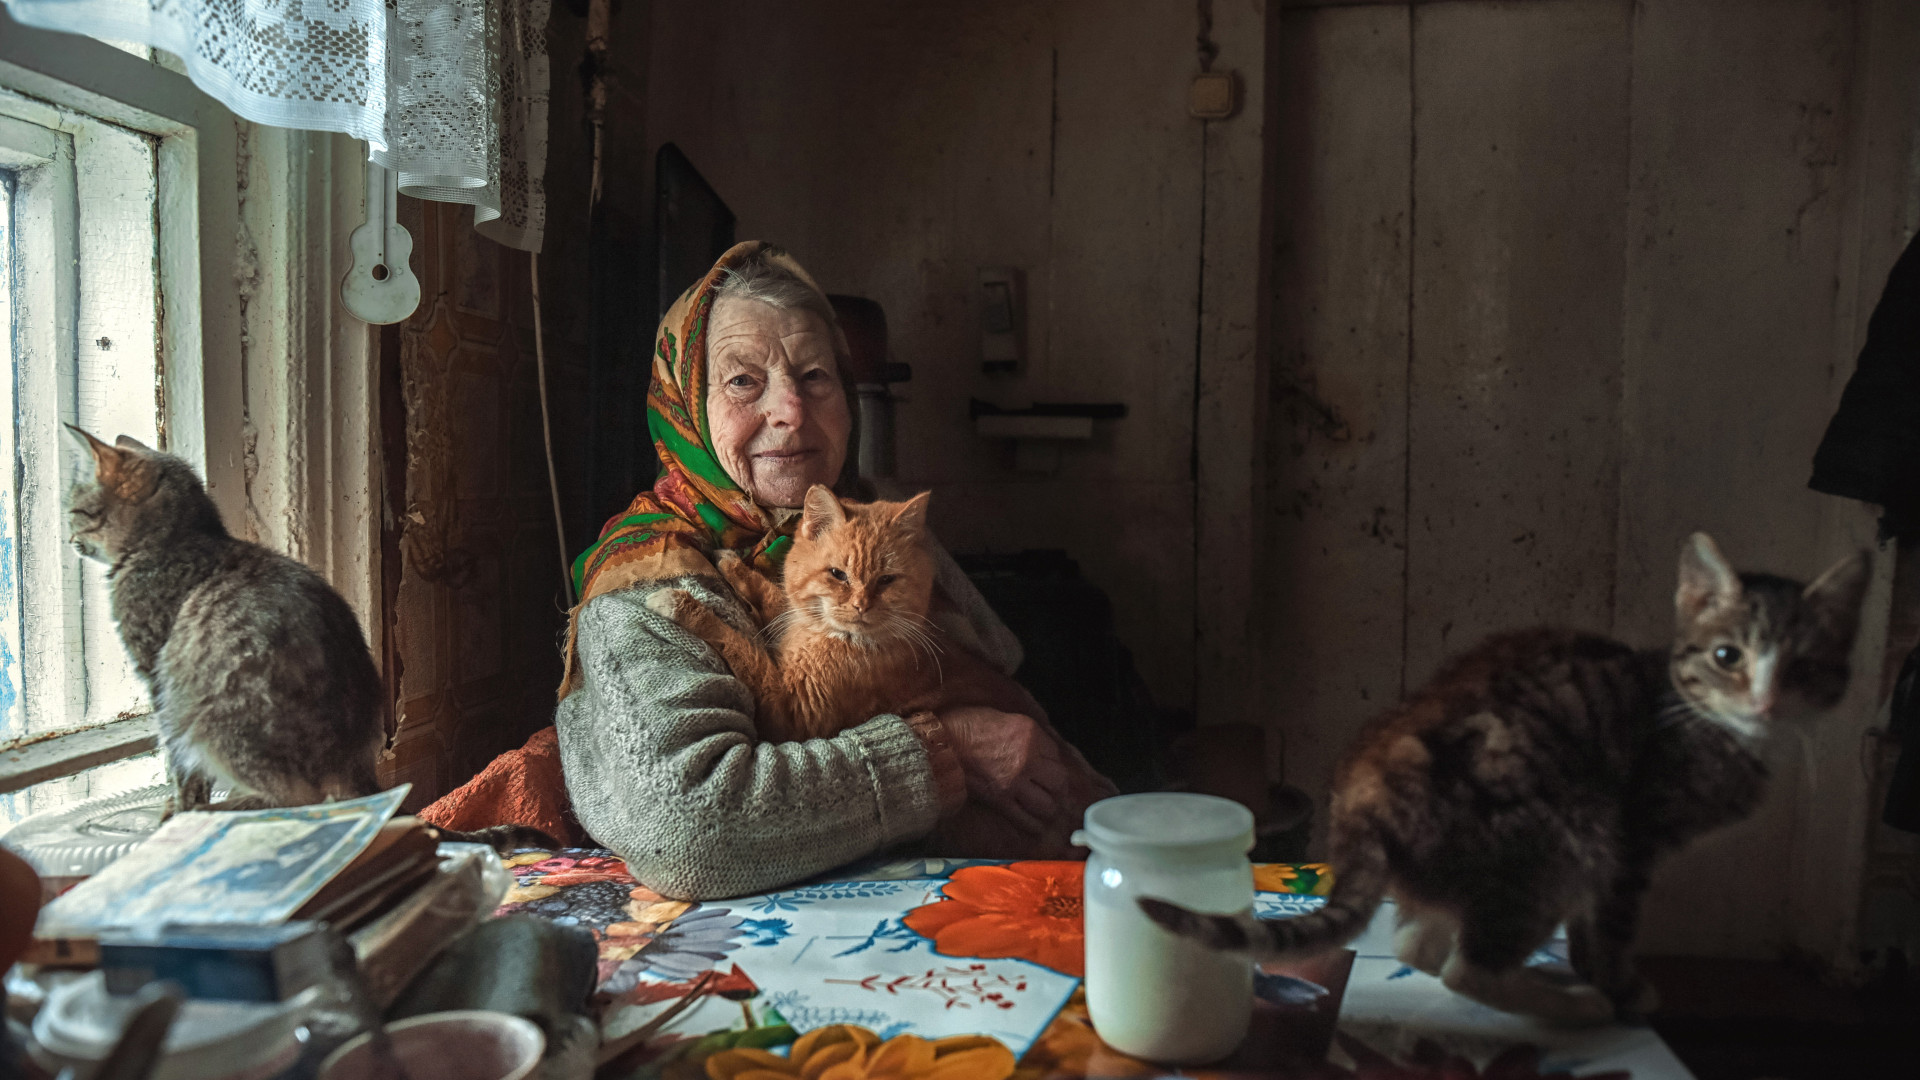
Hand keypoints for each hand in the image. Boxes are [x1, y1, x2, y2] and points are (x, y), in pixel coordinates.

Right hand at [936, 706, 1071, 833]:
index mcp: (1030, 735)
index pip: (1056, 754)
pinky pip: (1026, 819)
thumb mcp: (1003, 717)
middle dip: (1059, 787)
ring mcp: (1014, 784)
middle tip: (1054, 789)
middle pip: (1059, 782)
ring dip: (1049, 807)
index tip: (1046, 765)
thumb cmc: (965, 726)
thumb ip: (1025, 735)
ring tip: (1046, 806)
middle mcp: (1028, 761)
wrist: (939, 746)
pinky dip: (1034, 823)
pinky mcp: (1000, 801)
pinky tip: (1035, 822)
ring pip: (1047, 805)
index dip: (1051, 761)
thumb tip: (1038, 749)